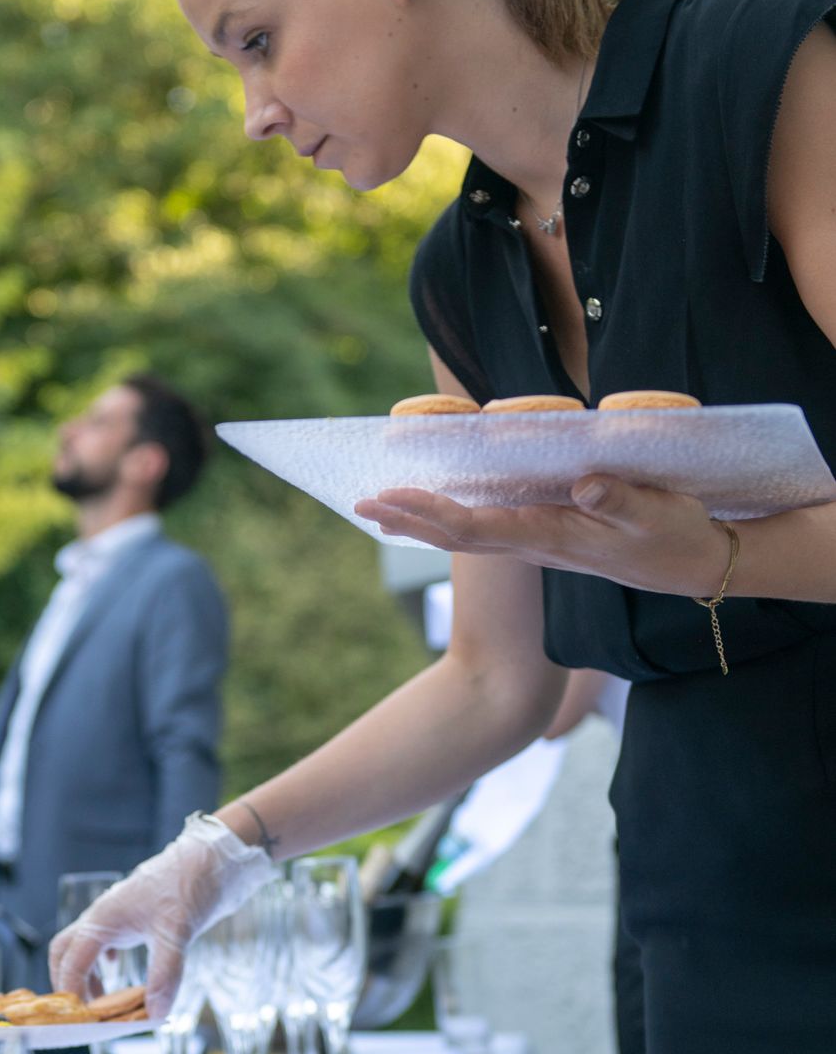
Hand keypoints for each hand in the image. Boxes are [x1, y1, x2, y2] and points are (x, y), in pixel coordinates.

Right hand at [49, 814, 276, 1020]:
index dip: (71, 990)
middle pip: (65, 950)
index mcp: (104, 918)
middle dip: (67, 981)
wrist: (214, 858)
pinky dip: (106, 964)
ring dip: (88, 976)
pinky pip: (106, 942)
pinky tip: (120, 974)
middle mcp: (104, 916)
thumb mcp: (178, 931)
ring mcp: (119, 916)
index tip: (82, 1018)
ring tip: (104, 1004)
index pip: (72, 959)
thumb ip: (165, 973)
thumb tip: (156, 1014)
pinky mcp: (135, 918)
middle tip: (82, 1012)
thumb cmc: (190, 885)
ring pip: (85, 947)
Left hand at [353, 476, 731, 596]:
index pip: (476, 525)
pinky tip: (438, 509)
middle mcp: (534, 544)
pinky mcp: (546, 538)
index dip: (431, 511)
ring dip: (424, 520)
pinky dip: (453, 517)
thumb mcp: (658, 518)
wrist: (692, 570)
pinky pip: (486, 529)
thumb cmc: (677, 538)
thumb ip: (624, 500)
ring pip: (467, 533)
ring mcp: (537, 544)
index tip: (391, 497)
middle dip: (409, 517)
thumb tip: (585, 484)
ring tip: (383, 506)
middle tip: (360, 502)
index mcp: (550, 537)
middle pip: (457, 532)